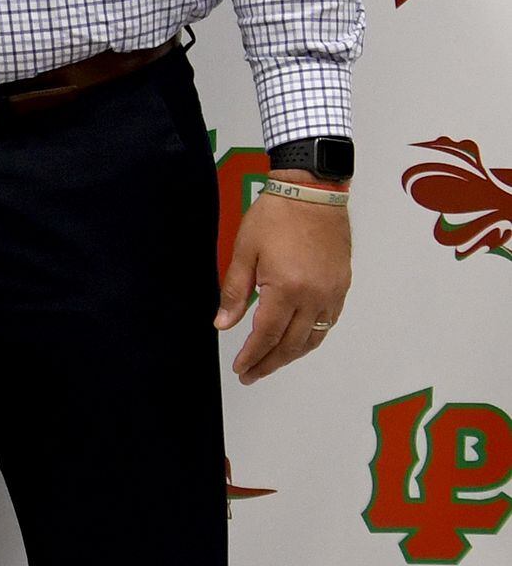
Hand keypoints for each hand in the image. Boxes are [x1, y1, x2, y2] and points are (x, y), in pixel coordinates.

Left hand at [215, 174, 350, 385]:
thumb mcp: (245, 251)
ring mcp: (332, 293)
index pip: (267, 335)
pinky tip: (297, 341)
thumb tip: (223, 324)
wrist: (313, 191)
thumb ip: (235, 292)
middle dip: (269, 363)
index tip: (241, 369)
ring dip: (291, 355)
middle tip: (251, 374)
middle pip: (291, 344)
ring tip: (270, 363)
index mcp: (287, 289)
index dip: (252, 355)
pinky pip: (328, 323)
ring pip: (313, 338)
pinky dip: (311, 337)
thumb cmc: (276, 215)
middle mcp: (314, 296)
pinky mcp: (342, 286)